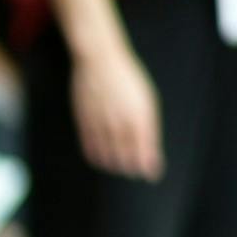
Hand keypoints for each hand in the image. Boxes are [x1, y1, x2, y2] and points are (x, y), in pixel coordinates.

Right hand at [69, 39, 161, 179]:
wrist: (100, 61)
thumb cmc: (128, 80)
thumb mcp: (146, 101)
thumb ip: (149, 128)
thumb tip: (150, 152)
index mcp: (140, 116)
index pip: (145, 150)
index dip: (148, 165)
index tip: (151, 176)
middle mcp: (120, 122)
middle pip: (126, 156)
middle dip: (131, 168)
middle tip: (134, 172)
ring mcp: (101, 122)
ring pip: (107, 155)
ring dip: (114, 164)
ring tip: (118, 167)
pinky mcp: (84, 121)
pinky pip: (90, 146)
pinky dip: (96, 155)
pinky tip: (100, 158)